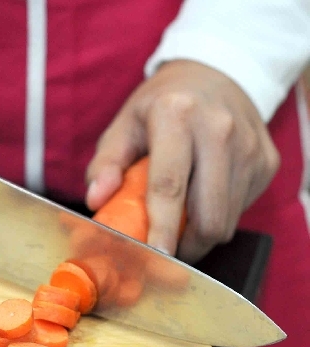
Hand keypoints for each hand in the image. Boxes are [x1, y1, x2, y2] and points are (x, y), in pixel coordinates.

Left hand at [85, 60, 279, 262]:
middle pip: (207, 214)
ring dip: (200, 234)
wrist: (215, 74)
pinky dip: (220, 216)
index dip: (163, 227)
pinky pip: (241, 209)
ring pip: (227, 219)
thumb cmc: (160, 107)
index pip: (169, 184)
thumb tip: (96, 200)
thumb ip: (105, 163)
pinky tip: (203, 198)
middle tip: (163, 250)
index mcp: (177, 116)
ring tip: (179, 224)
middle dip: (185, 244)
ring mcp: (249, 146)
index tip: (156, 256)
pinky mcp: (267, 161)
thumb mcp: (124, 125)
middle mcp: (219, 129)